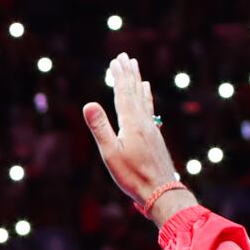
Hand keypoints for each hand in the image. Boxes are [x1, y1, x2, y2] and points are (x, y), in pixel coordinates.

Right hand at [82, 53, 187, 216]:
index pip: (123, 94)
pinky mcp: (155, 136)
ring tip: (136, 69)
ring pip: (144, 99)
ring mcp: (151, 128)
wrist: (161, 192)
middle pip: (135, 92)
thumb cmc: (132, 176)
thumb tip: (88, 104)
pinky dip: (147, 97)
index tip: (116, 61)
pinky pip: (150, 109)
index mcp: (131, 123)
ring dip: (138, 82)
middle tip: (125, 57)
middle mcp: (144, 121)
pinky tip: (148, 94)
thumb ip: (100, 127)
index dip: (119, 76)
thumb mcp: (110, 153)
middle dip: (129, 74)